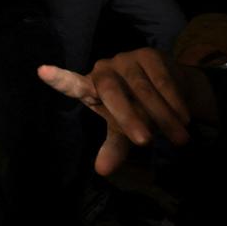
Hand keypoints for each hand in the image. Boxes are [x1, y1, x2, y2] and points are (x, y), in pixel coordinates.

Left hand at [37, 48, 215, 175]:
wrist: (172, 91)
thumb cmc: (138, 112)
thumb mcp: (124, 133)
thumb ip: (113, 148)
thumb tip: (102, 170)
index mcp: (90, 88)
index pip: (71, 84)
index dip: (58, 79)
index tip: (42, 71)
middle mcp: (104, 70)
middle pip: (111, 92)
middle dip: (129, 119)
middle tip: (145, 142)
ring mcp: (126, 60)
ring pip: (143, 90)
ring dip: (163, 117)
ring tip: (180, 139)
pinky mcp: (149, 55)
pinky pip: (162, 82)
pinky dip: (174, 102)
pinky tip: (184, 118)